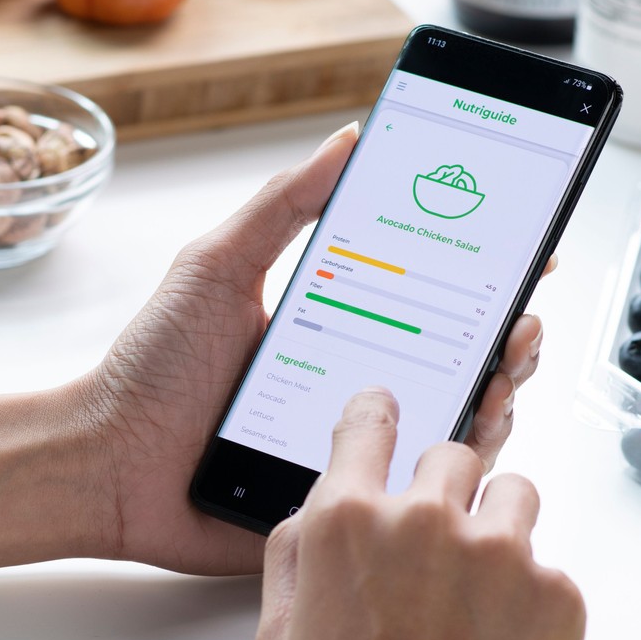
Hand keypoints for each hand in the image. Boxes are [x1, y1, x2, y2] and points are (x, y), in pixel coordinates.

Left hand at [0, 123, 549, 572]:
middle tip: (522, 317)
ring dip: (498, 393)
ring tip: (503, 370)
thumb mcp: (219, 266)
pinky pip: (417, 490)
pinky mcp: (347, 502)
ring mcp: (359, 446)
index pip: (435, 295)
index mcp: (339, 324)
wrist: (107, 464)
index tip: (533, 250)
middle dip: (511, 333)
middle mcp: (359, 383)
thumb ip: (283, 205)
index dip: (489, 275)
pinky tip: (471, 433)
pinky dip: (457, 464)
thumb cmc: (151, 368)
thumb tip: (347, 138)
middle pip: (464, 358)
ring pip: (458, 424)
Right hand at [257, 389, 585, 639]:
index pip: (370, 418)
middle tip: (435, 560)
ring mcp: (501, 552)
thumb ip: (298, 549)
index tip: (389, 416)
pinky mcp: (559, 594)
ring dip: (497, 529)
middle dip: (444, 494)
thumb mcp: (281, 633)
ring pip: (514, 495)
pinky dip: (530, 599)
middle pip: (451, 455)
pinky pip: (549, 566)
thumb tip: (322, 502)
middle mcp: (426, 517)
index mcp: (347, 518)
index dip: (379, 416)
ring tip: (476, 602)